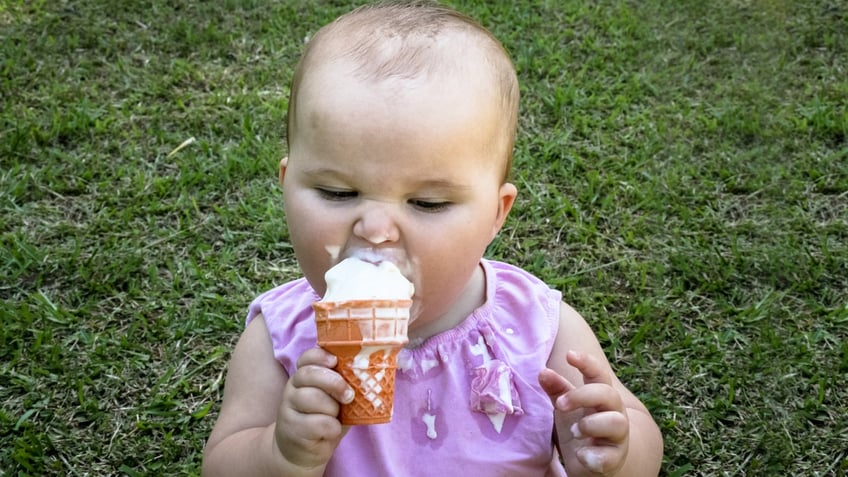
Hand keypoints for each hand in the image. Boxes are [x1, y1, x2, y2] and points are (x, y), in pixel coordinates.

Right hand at [274, 347, 353, 469]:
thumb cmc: (324, 421)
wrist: (303, 454)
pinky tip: (331, 431)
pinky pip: (317, 423)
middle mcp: (293, 389)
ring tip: (336, 417)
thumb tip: (370, 375)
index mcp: (304, 377)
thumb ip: (345, 386)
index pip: (307, 358)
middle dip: (334, 382)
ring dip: (332, 408)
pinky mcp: (291, 428)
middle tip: (349, 395)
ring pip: (312, 397)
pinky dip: (331, 428)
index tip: (335, 361)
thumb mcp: (336, 401)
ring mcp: (288, 408)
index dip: (321, 356)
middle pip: (309, 374)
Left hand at [538, 351, 629, 475]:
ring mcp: (617, 436)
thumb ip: (557, 389)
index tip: (569, 354)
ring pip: (616, 422)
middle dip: (582, 396)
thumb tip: (542, 371)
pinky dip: (594, 457)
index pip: (599, 373)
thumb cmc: (581, 427)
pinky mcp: (615, 459)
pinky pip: (610, 457)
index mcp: (600, 395)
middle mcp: (614, 412)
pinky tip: (581, 456)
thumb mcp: (567, 407)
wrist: (596, 462)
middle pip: (607, 394)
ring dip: (590, 425)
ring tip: (574, 432)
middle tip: (560, 405)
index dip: (587, 362)